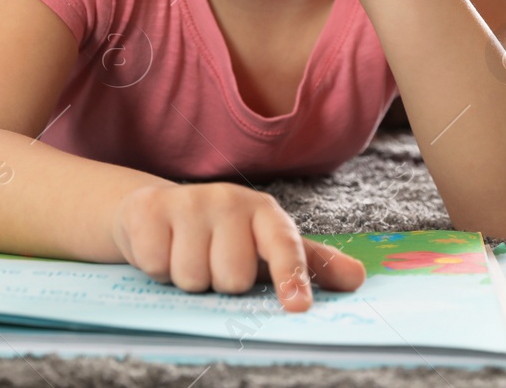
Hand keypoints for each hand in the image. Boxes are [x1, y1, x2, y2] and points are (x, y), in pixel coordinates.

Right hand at [111, 183, 365, 312]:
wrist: (158, 210)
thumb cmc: (220, 235)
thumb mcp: (263, 246)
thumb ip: (308, 263)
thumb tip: (357, 278)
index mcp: (264, 212)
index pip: (284, 246)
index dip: (291, 276)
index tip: (297, 305)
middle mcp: (229, 200)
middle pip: (232, 278)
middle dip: (218, 283)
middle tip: (211, 263)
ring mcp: (188, 201)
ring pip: (192, 277)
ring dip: (185, 278)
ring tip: (184, 255)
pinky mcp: (149, 209)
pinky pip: (156, 265)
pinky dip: (156, 268)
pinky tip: (161, 248)